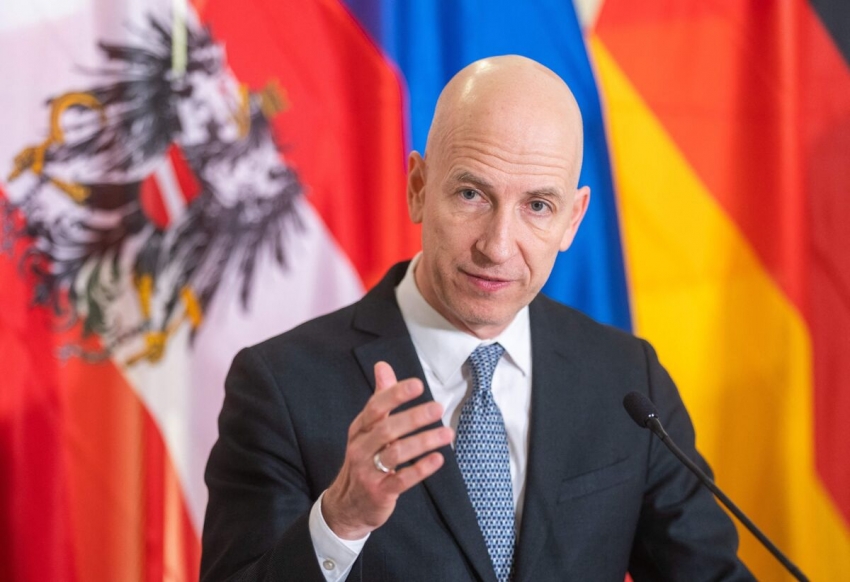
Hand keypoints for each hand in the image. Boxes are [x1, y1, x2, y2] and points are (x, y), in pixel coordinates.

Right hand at [322, 361, 453, 539]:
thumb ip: (380, 398)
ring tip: (447, 434)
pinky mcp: (379, 493)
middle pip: (387, 429)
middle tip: (438, 408)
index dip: (395, 395)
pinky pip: (401, 480)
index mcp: (360, 429)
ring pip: (395, 453)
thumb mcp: (367, 429)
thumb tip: (383, 365)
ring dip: (423, 442)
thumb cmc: (364, 459)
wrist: (346, 505)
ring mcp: (368, 471)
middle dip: (413, 417)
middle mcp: (361, 448)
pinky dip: (420, 469)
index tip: (417, 384)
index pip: (375, 407)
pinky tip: (437, 459)